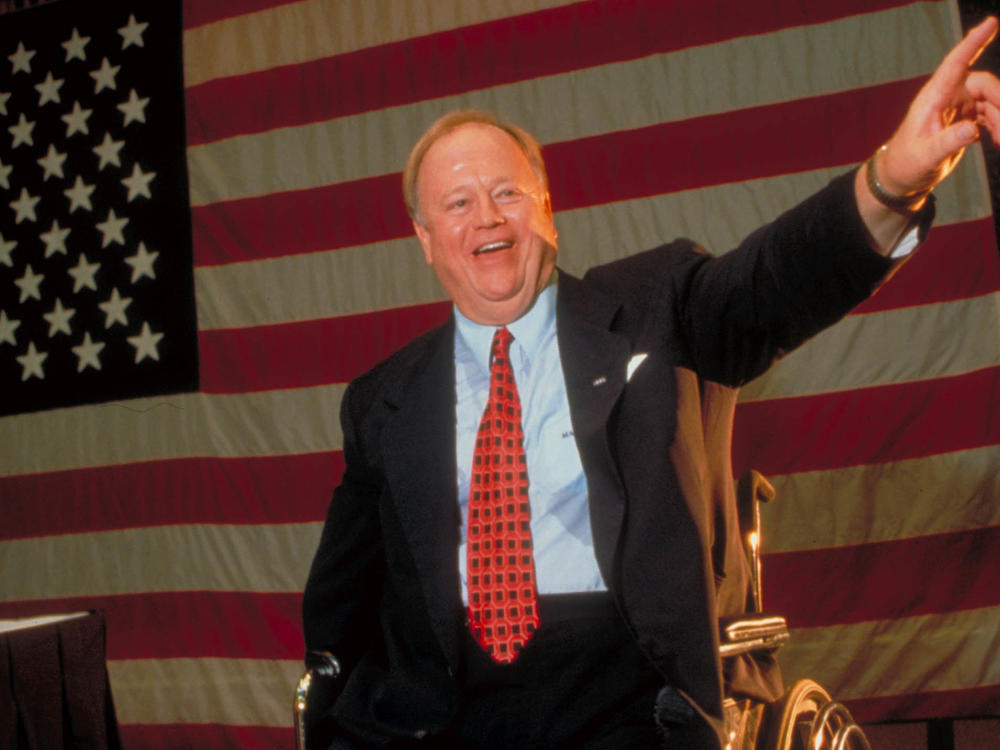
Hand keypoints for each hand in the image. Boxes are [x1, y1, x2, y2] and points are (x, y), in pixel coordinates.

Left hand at [878, 16, 999, 196]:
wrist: (902, 176)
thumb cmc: (906, 163)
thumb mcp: (925, 156)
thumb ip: (948, 142)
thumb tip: (972, 129)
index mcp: (933, 98)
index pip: (956, 64)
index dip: (973, 42)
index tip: (991, 23)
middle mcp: (946, 97)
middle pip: (983, 84)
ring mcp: (957, 106)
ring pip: (990, 100)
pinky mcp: (965, 118)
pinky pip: (990, 114)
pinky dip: (998, 125)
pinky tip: (999, 141)